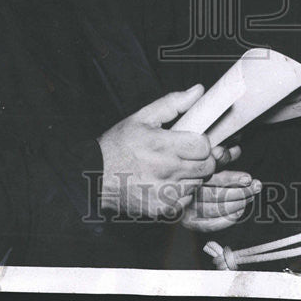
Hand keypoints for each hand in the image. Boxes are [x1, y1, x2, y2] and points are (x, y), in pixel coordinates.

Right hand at [97, 84, 215, 218]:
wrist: (94, 177)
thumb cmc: (118, 146)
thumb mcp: (142, 117)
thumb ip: (173, 103)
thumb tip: (199, 90)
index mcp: (161, 145)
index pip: (204, 146)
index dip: (203, 142)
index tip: (195, 141)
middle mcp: (165, 171)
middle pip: (206, 167)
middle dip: (204, 159)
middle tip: (190, 154)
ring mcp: (164, 193)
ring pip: (198, 183)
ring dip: (194, 176)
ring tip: (176, 168)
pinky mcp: (162, 210)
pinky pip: (187, 200)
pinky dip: (183, 192)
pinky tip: (169, 183)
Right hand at [181, 163, 261, 232]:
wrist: (174, 186)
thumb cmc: (196, 169)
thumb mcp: (207, 158)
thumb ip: (221, 156)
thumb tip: (237, 150)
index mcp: (191, 175)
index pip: (214, 178)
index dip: (233, 179)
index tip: (248, 178)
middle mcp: (187, 192)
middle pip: (217, 195)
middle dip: (241, 192)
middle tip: (256, 186)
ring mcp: (187, 208)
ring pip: (215, 210)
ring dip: (237, 204)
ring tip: (250, 197)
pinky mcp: (190, 222)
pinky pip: (209, 225)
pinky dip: (226, 219)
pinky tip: (239, 211)